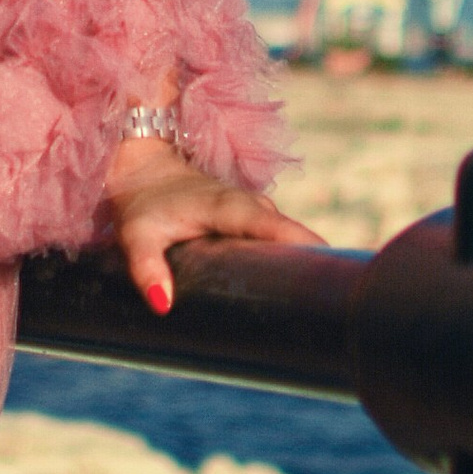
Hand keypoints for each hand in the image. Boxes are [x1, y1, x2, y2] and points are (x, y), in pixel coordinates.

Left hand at [104, 141, 322, 313]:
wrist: (144, 169)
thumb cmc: (142, 204)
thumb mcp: (136, 236)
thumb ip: (147, 269)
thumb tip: (162, 304)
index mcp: (229, 207)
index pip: (275, 227)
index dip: (304, 245)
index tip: (332, 268)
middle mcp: (251, 206)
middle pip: (294, 236)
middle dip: (316, 264)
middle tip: (336, 304)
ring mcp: (257, 211)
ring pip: (291, 238)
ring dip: (308, 264)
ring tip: (328, 302)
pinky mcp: (256, 219)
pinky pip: (282, 238)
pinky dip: (295, 258)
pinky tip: (304, 288)